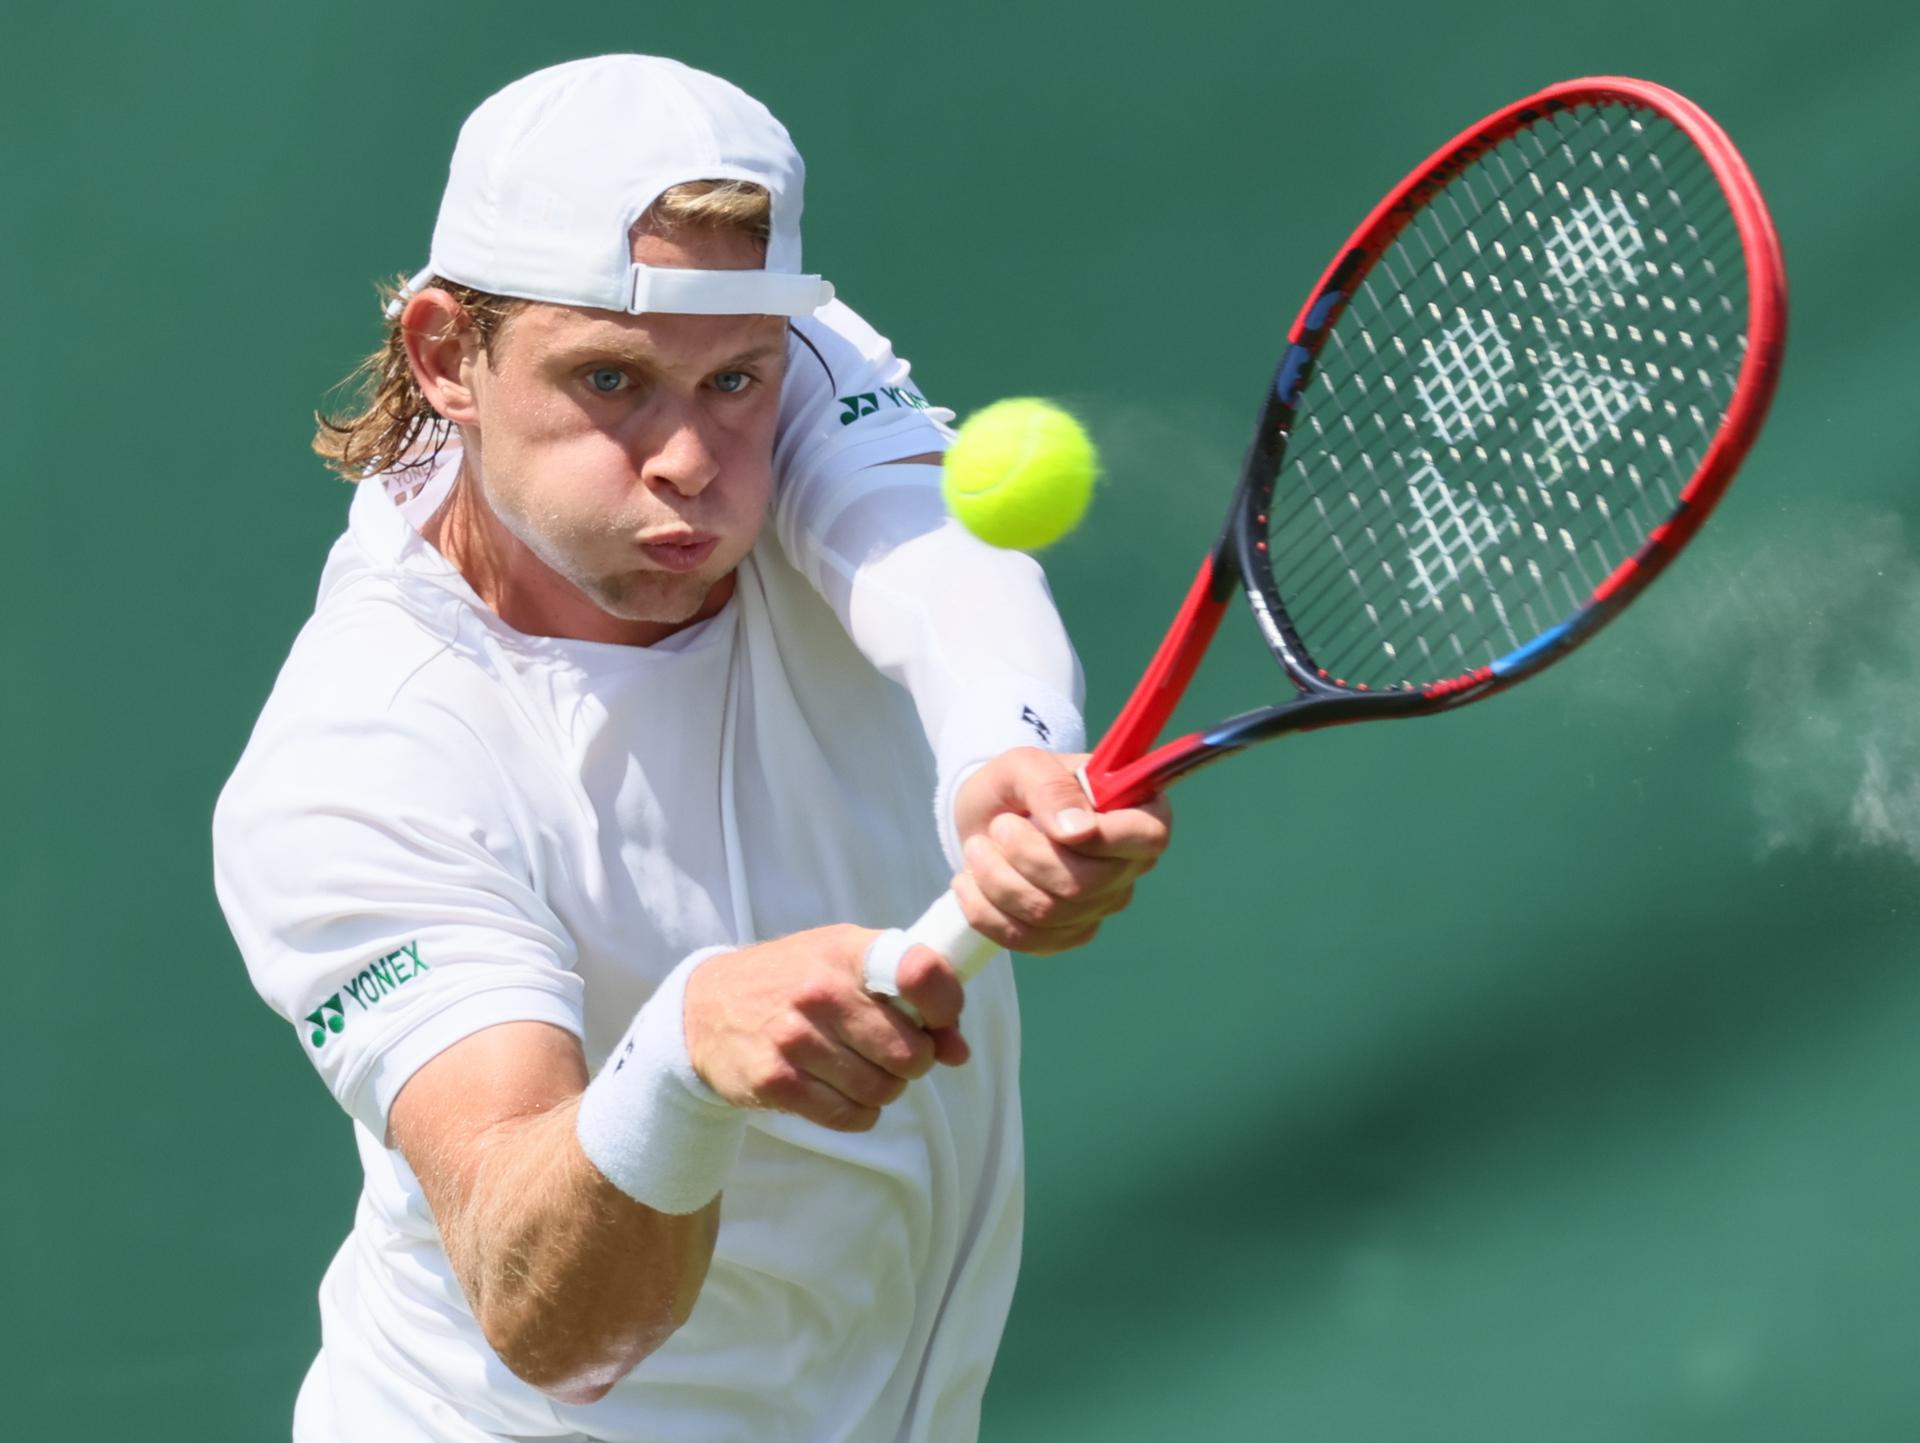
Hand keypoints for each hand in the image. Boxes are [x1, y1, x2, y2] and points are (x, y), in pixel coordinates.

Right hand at [682, 927, 970, 1132]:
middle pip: (910, 1052)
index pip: (921, 971)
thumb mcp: (846, 963)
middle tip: (895, 1053)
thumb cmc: (794, 980)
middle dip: (914, 1061)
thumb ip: (909, 995)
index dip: (946, 1004)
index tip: (940, 1018)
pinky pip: (849, 1116)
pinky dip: (858, 1112)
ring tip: (862, 1070)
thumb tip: (959, 1050)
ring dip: (885, 1089)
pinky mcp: (776, 1082)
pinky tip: (841, 1092)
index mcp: (847, 951)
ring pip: (883, 1090)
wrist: (706, 1009)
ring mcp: (795, 1038)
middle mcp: (820, 991)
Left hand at [950, 747, 1172, 954]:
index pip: (1147, 838)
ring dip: (997, 879)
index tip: (1048, 823)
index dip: (1100, 838)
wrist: (985, 818)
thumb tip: (1079, 832)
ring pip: (1050, 914)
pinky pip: (1026, 939)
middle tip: (999, 826)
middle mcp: (1128, 866)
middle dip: (1026, 857)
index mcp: (1138, 813)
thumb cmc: (1016, 786)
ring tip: (978, 847)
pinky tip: (969, 882)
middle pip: (1087, 885)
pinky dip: (985, 911)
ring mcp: (1099, 905)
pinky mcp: (1065, 934)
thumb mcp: (1025, 765)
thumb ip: (1051, 787)